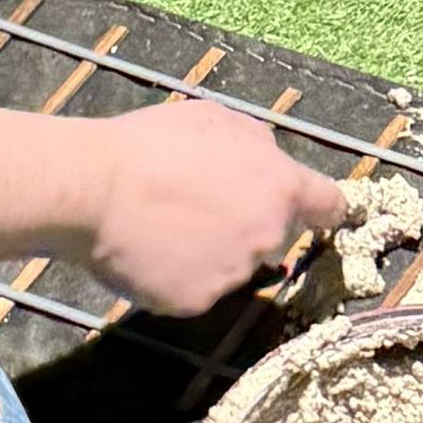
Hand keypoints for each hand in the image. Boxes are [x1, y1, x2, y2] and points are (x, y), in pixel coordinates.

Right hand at [66, 99, 344, 311]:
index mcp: (280, 188)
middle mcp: (268, 237)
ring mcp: (234, 275)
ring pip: (233, 266)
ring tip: (164, 227)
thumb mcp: (213, 120)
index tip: (313, 213)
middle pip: (272, 236)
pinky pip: (195, 289)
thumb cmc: (151, 145)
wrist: (93, 190)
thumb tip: (268, 158)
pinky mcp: (197, 302)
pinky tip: (149, 253)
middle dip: (247, 225)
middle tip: (198, 207)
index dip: (320, 208)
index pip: (329, 206)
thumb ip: (254, 144)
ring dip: (211, 252)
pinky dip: (177, 277)